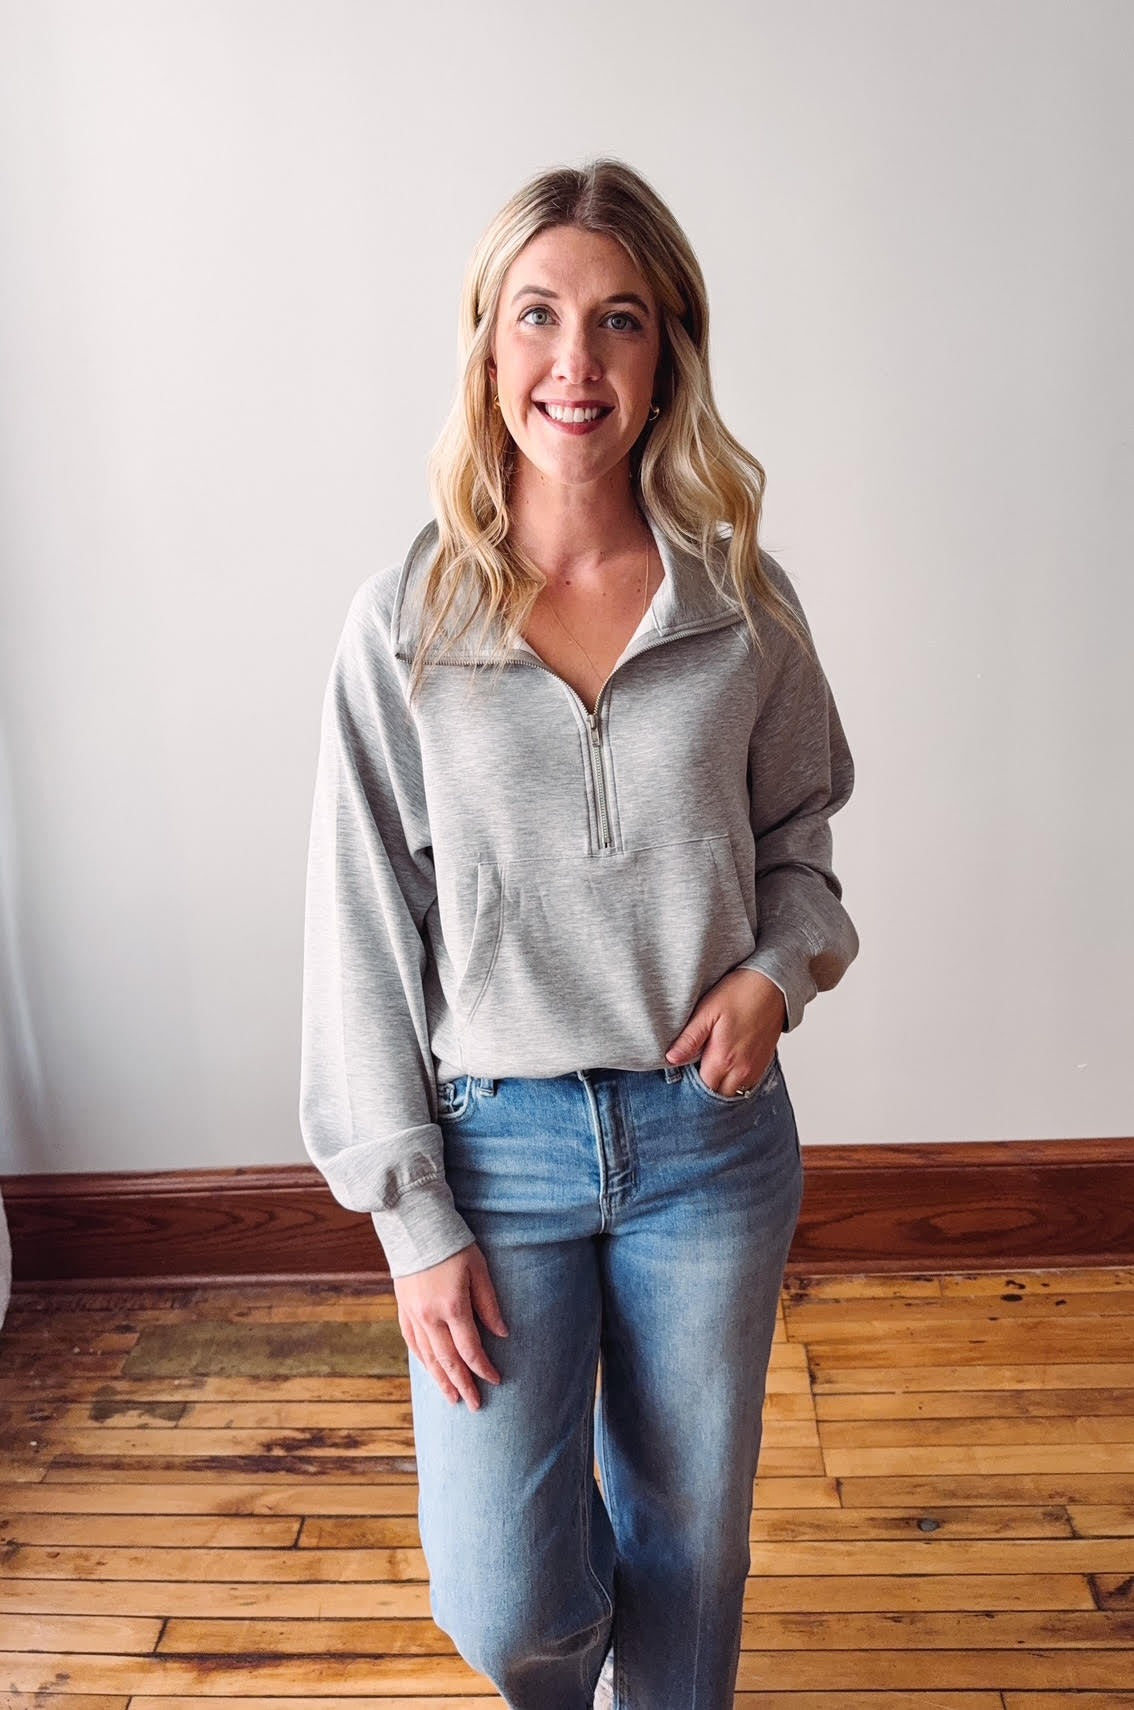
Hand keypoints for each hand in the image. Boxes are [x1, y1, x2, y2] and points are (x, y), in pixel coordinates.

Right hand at [393, 1242, 508, 1410]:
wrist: (415, 1226)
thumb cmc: (454, 1244)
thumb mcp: (479, 1269)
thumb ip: (489, 1304)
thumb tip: (502, 1333)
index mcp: (452, 1306)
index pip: (470, 1349)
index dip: (484, 1368)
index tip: (496, 1380)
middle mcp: (429, 1316)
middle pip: (448, 1361)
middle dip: (463, 1385)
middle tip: (475, 1405)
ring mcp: (413, 1315)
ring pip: (428, 1357)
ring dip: (441, 1380)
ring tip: (453, 1399)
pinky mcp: (403, 1309)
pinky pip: (412, 1343)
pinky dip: (423, 1360)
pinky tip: (431, 1370)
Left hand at [665, 967, 786, 1095]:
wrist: (774, 984)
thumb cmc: (740, 993)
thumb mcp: (708, 1011)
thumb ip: (690, 1039)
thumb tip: (671, 1059)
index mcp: (724, 1059)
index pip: (702, 1088)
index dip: (690, 1082)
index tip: (684, 1070)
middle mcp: (742, 1070)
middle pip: (718, 1094)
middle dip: (705, 1086)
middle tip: (695, 1067)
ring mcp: (756, 1068)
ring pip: (733, 1091)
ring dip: (721, 1084)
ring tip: (711, 1064)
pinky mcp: (764, 1062)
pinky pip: (747, 1084)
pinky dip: (735, 1079)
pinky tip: (728, 1062)